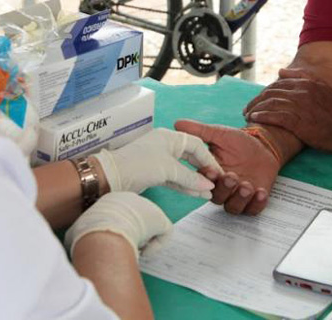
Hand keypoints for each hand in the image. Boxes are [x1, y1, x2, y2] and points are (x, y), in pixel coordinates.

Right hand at [64, 192, 171, 257]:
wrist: (103, 230)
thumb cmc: (87, 232)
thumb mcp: (75, 231)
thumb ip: (77, 233)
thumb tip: (72, 240)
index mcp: (112, 199)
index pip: (120, 213)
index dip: (117, 229)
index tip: (113, 241)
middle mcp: (132, 199)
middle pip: (137, 218)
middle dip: (133, 234)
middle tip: (126, 248)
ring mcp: (148, 207)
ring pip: (150, 227)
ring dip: (143, 240)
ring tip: (134, 250)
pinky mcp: (161, 219)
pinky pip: (163, 235)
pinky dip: (155, 246)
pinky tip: (144, 251)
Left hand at [93, 128, 220, 197]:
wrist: (113, 177)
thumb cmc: (140, 165)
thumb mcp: (168, 169)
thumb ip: (190, 178)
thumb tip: (209, 186)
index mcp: (170, 137)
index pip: (197, 145)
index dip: (209, 159)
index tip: (218, 173)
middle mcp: (166, 146)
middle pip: (191, 157)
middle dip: (203, 171)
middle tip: (216, 183)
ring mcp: (160, 161)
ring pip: (183, 171)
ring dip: (195, 182)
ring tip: (209, 194)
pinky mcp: (155, 174)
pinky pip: (175, 179)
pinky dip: (184, 186)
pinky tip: (196, 195)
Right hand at [175, 119, 279, 214]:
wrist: (264, 146)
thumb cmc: (240, 142)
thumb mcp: (220, 134)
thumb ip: (199, 131)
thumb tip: (177, 124)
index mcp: (210, 175)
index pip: (203, 181)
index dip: (207, 178)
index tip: (212, 170)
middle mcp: (222, 189)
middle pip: (217, 197)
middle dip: (224, 188)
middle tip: (231, 176)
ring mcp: (237, 197)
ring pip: (233, 207)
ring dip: (239, 198)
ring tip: (247, 185)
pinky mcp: (254, 201)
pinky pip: (253, 210)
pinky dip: (257, 203)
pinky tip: (260, 191)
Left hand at [244, 69, 331, 154]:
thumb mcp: (320, 89)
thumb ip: (301, 78)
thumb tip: (281, 71)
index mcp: (305, 84)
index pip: (277, 85)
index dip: (263, 93)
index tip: (257, 101)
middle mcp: (301, 93)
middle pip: (270, 94)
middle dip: (256, 101)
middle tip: (247, 109)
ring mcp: (300, 107)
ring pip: (271, 104)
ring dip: (256, 109)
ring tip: (248, 115)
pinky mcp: (299, 122)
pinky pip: (275, 116)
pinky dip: (263, 116)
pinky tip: (255, 118)